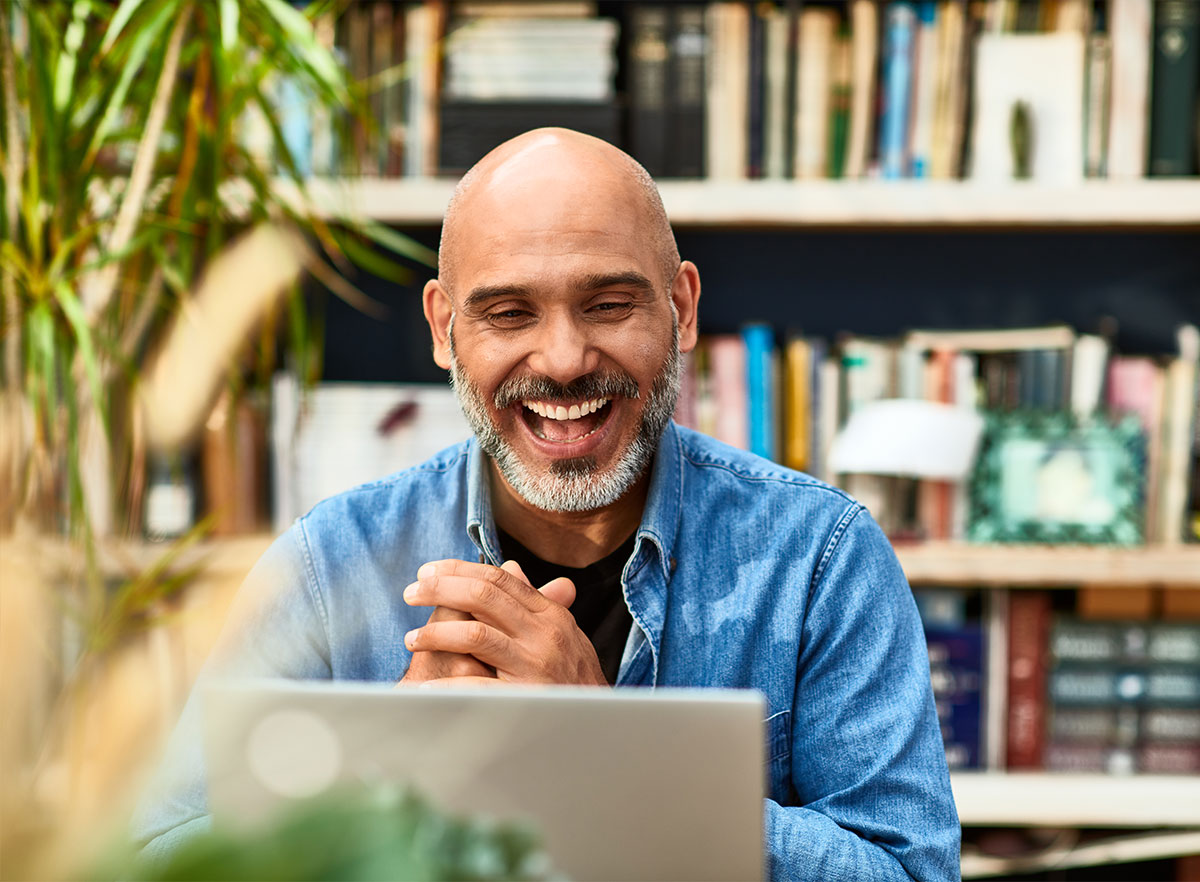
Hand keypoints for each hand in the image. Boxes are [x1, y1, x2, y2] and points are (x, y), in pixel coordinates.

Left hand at [402, 559, 606, 686]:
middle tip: (411, 594)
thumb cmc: (575, 678)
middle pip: (484, 596)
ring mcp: (536, 666)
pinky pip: (478, 687)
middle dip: (440, 590)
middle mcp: (544, 634)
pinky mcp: (526, 699)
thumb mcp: (562, 633)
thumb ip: (533, 601)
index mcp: (550, 615)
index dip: (459, 570)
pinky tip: (425, 689)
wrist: (601, 725)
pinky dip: (446, 687)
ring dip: (436, 634)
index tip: (427, 572)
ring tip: (412, 640)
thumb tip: (509, 568)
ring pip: (476, 635)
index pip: (499, 579)